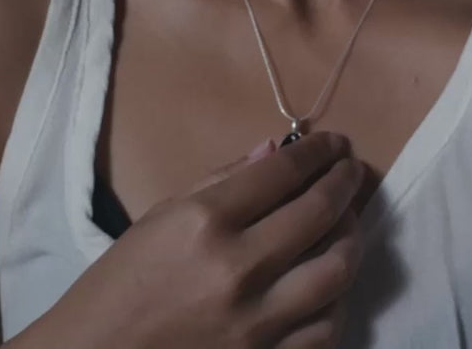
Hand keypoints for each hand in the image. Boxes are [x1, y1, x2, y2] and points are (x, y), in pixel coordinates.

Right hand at [29, 130, 364, 348]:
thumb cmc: (119, 282)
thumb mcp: (161, 215)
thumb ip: (221, 180)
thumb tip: (275, 151)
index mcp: (206, 222)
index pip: (285, 172)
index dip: (319, 151)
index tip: (335, 143)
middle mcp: (238, 269)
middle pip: (320, 213)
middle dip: (346, 182)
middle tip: (351, 170)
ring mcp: (257, 324)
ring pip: (337, 271)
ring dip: (352, 237)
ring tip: (348, 221)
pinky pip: (325, 329)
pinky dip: (336, 299)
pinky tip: (330, 280)